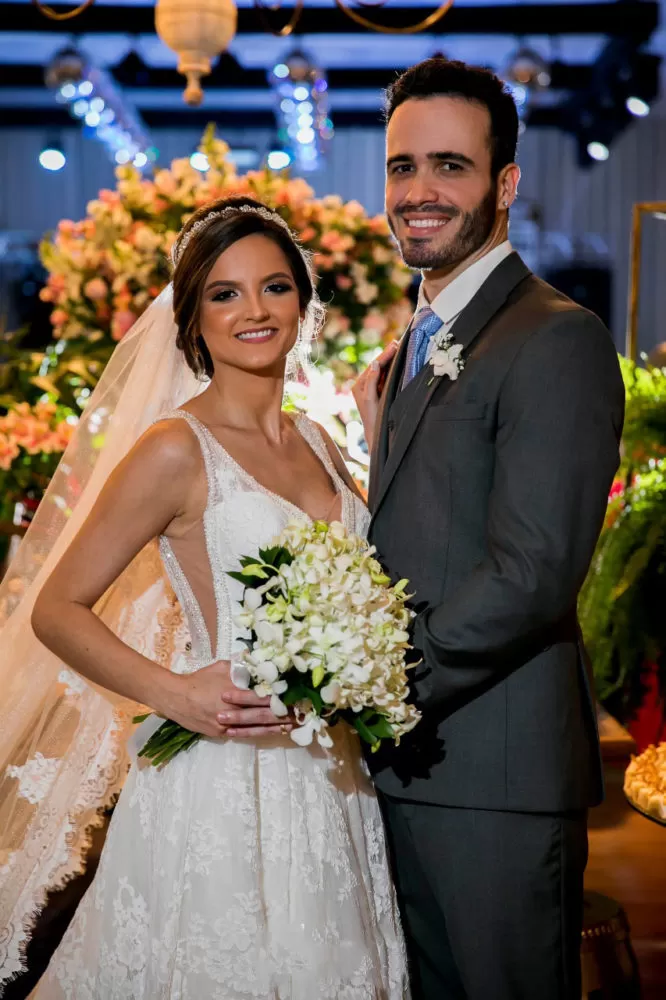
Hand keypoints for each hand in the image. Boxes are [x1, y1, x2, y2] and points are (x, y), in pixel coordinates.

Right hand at [164, 660, 293, 739]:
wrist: (175, 698)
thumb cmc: (199, 680)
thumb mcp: (220, 667)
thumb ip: (240, 665)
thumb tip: (257, 659)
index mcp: (235, 689)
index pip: (264, 694)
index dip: (281, 696)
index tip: (297, 695)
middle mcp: (234, 707)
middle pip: (264, 712)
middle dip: (284, 713)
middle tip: (302, 713)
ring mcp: (227, 722)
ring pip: (257, 725)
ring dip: (276, 725)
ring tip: (293, 725)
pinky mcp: (221, 733)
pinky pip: (244, 734)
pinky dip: (260, 733)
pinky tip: (273, 732)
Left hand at [352, 340, 398, 451]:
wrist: (375, 434)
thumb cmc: (372, 418)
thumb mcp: (371, 399)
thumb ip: (372, 381)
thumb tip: (376, 364)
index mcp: (358, 385)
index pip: (373, 366)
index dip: (384, 356)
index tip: (394, 345)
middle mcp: (363, 384)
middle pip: (377, 366)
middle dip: (387, 355)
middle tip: (397, 342)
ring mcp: (370, 388)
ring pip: (381, 371)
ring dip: (390, 360)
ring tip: (398, 348)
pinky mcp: (377, 392)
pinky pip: (384, 377)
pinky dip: (391, 369)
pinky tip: (398, 362)